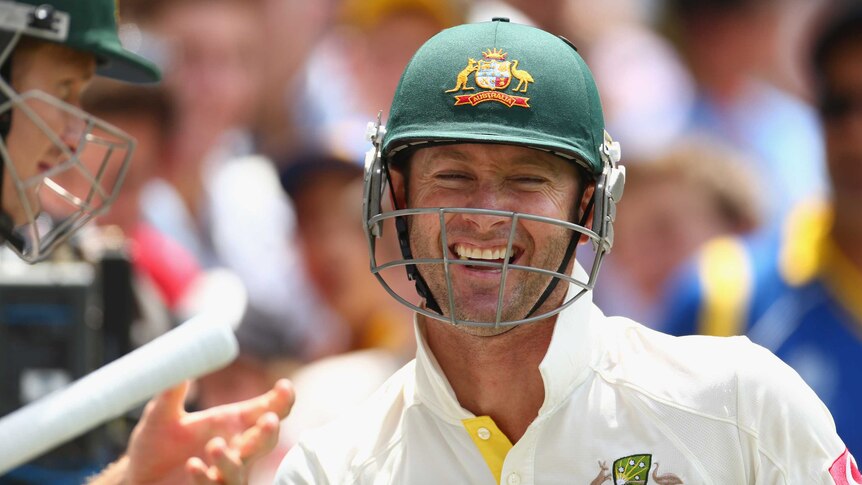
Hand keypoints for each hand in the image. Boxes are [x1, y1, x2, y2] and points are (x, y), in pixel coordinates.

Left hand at [125, 378, 293, 484]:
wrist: (136, 477)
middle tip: (269, 420)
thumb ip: (171, 392)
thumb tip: (180, 362)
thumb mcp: (160, 415)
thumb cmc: (155, 445)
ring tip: (214, 445)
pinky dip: (206, 478)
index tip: (284, 386)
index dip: (281, 399)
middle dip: (269, 431)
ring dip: (232, 460)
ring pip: (242, 469)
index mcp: (231, 423)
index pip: (266, 409)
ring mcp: (223, 472)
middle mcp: (234, 447)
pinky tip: (193, 465)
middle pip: (265, 440)